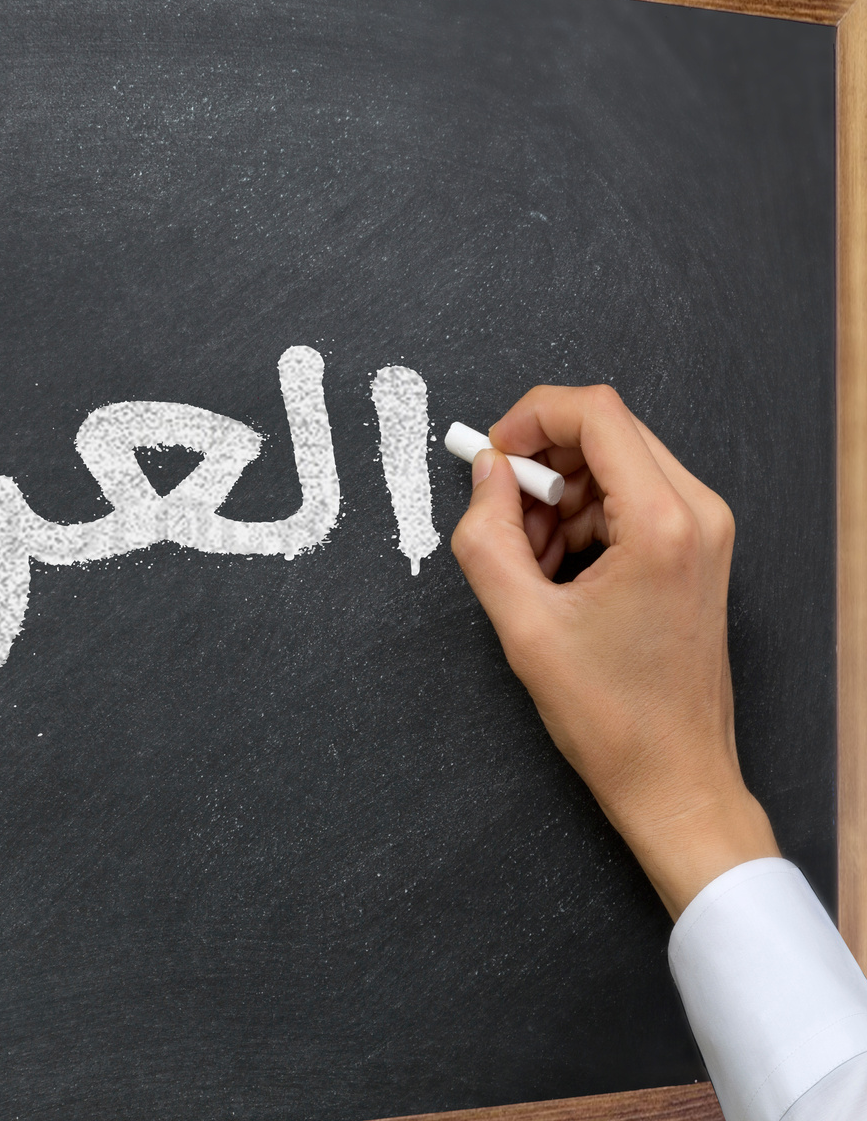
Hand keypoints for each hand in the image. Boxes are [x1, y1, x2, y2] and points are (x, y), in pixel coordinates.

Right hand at [449, 385, 777, 918]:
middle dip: (540, 464)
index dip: (529, 418)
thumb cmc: (611, 716)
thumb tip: (485, 473)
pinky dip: (582, 520)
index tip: (489, 456)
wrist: (674, 777)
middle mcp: (698, 514)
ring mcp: (704, 531)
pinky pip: (629, 500)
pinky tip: (557, 574)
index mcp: (664, 523)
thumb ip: (487, 536)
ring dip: (557, 497)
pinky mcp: (697, 550)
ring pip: (614, 466)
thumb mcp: (522, 622)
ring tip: (529, 563)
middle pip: (606, 432)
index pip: (595, 412)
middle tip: (501, 518)